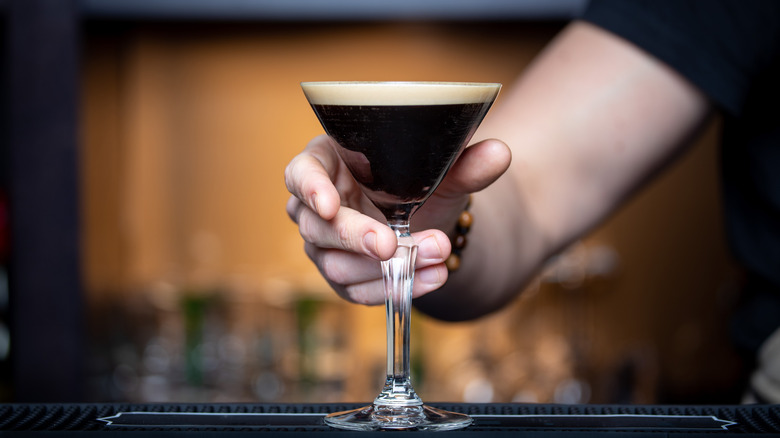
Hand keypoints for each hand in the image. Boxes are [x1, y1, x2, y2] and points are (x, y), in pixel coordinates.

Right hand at [285, 134, 509, 304]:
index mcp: (329, 162)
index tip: (329, 203)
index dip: (309, 187)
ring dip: (386, 266)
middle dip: (358, 237)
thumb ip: (466, 162)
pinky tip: (431, 278)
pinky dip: (395, 287)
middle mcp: (318, 205)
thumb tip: (500, 153)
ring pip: (336, 265)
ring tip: (436, 255)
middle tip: (392, 244)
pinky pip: (357, 291)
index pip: (301, 172)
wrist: (434, 220)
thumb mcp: (443, 170)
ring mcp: (326, 246)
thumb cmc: (422, 182)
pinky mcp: (342, 276)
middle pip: (317, 226)